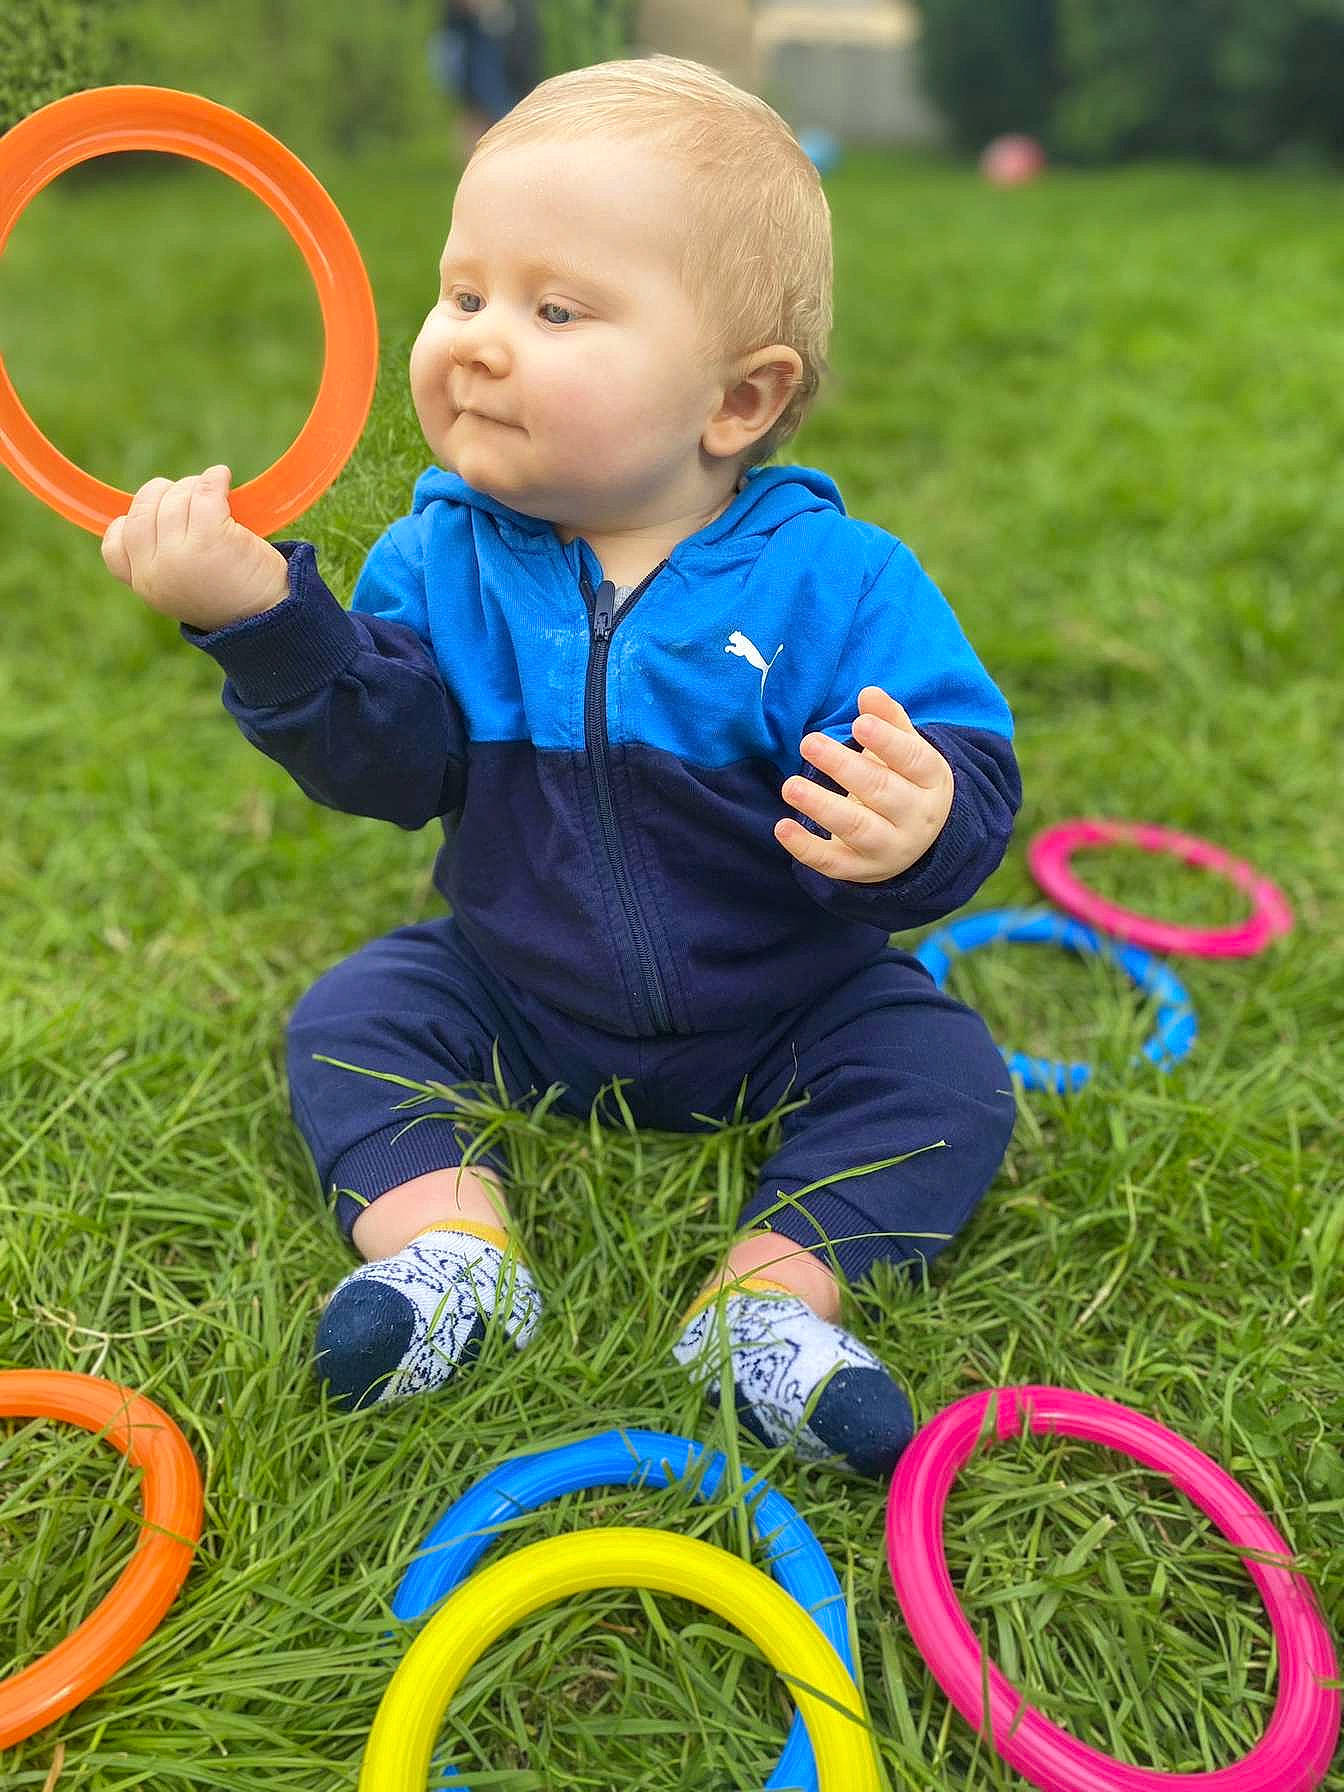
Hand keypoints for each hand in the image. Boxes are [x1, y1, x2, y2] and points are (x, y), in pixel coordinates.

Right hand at [101, 464, 289, 631]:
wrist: (273, 619)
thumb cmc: (233, 597)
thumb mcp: (186, 587)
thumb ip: (165, 560)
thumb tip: (158, 509)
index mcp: (146, 585)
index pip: (114, 546)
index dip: (128, 522)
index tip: (152, 514)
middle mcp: (156, 572)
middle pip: (142, 512)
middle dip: (162, 494)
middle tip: (189, 494)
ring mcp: (180, 556)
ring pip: (173, 500)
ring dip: (193, 487)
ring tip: (214, 492)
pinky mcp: (210, 540)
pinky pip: (203, 494)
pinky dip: (213, 479)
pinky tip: (223, 478)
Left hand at [775, 686, 954, 882]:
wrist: (921, 841)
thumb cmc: (906, 781)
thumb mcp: (908, 750)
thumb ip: (889, 721)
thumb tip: (868, 693)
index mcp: (931, 781)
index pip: (912, 760)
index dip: (887, 741)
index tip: (858, 723)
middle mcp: (914, 817)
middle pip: (880, 791)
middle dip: (843, 767)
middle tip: (809, 742)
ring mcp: (888, 848)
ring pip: (857, 828)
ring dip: (821, 807)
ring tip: (790, 785)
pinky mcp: (861, 869)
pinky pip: (833, 863)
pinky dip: (806, 849)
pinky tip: (782, 828)